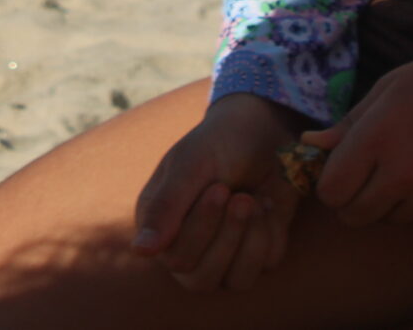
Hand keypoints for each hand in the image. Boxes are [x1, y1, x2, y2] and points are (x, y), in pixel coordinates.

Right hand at [131, 93, 309, 292]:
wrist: (264, 130)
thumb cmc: (220, 142)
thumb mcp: (192, 164)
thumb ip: (166, 206)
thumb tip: (140, 251)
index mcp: (160, 224)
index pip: (176, 258)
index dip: (201, 229)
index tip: (220, 188)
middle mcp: (186, 246)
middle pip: (201, 280)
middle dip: (228, 237)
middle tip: (242, 197)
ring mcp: (222, 254)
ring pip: (237, 282)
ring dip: (252, 239)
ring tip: (255, 200)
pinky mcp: (257, 252)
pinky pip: (267, 264)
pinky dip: (272, 233)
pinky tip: (267, 202)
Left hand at [306, 46, 412, 227]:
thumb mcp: (388, 88)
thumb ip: (348, 124)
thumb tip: (310, 144)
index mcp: (378, 139)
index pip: (330, 191)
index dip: (329, 182)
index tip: (340, 167)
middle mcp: (402, 175)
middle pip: (352, 216)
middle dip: (351, 198)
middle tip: (366, 172)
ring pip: (384, 221)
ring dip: (383, 203)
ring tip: (401, 168)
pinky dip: (412, 207)